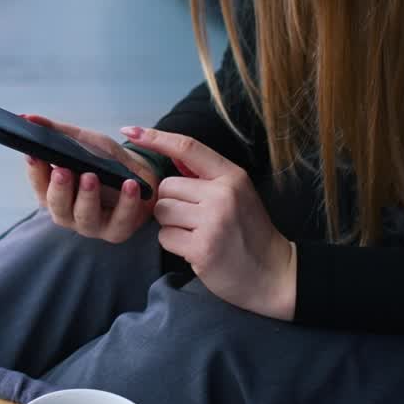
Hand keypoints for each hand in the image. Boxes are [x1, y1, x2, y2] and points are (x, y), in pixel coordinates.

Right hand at [23, 114, 157, 242]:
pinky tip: (129, 185)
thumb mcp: (81, 141)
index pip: (39, 185)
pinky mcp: (117, 231)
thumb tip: (26, 117)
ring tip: (91, 176)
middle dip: (59, 189)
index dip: (35, 172)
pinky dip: (126, 202)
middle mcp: (69, 213)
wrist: (139, 175)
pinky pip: (121, 219)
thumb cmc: (104, 160)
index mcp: (55, 193)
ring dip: (87, 197)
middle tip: (62, 171)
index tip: (34, 155)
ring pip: (85, 217)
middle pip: (57, 207)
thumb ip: (56, 131)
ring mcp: (92, 225)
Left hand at [120, 126, 296, 319]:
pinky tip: (195, 249)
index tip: (131, 130)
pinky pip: (165, 237)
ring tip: (196, 233)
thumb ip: (206, 176)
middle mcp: (222, 194)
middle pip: (166, 187)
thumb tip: (169, 154)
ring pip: (161, 211)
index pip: (187, 147)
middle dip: (171, 203)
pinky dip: (174, 244)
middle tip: (195, 219)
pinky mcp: (202, 248)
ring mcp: (213, 221)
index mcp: (232, 176)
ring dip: (171, 225)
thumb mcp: (237, 193)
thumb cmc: (249, 231)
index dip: (156, 137)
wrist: (273, 273)